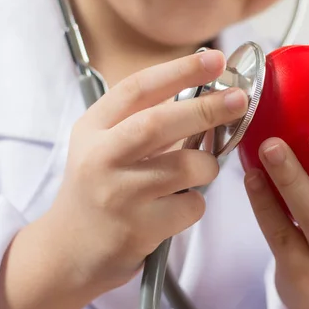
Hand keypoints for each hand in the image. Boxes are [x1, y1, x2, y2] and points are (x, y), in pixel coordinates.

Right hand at [47, 50, 248, 290]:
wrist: (70, 250)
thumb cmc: (100, 189)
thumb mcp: (106, 145)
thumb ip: (145, 119)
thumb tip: (208, 94)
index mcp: (93, 128)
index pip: (138, 88)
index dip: (180, 70)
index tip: (214, 59)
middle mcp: (101, 157)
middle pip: (159, 122)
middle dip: (206, 108)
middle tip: (239, 99)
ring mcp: (118, 194)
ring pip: (187, 167)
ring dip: (207, 166)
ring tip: (199, 171)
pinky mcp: (138, 228)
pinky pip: (191, 206)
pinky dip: (196, 203)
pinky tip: (177, 207)